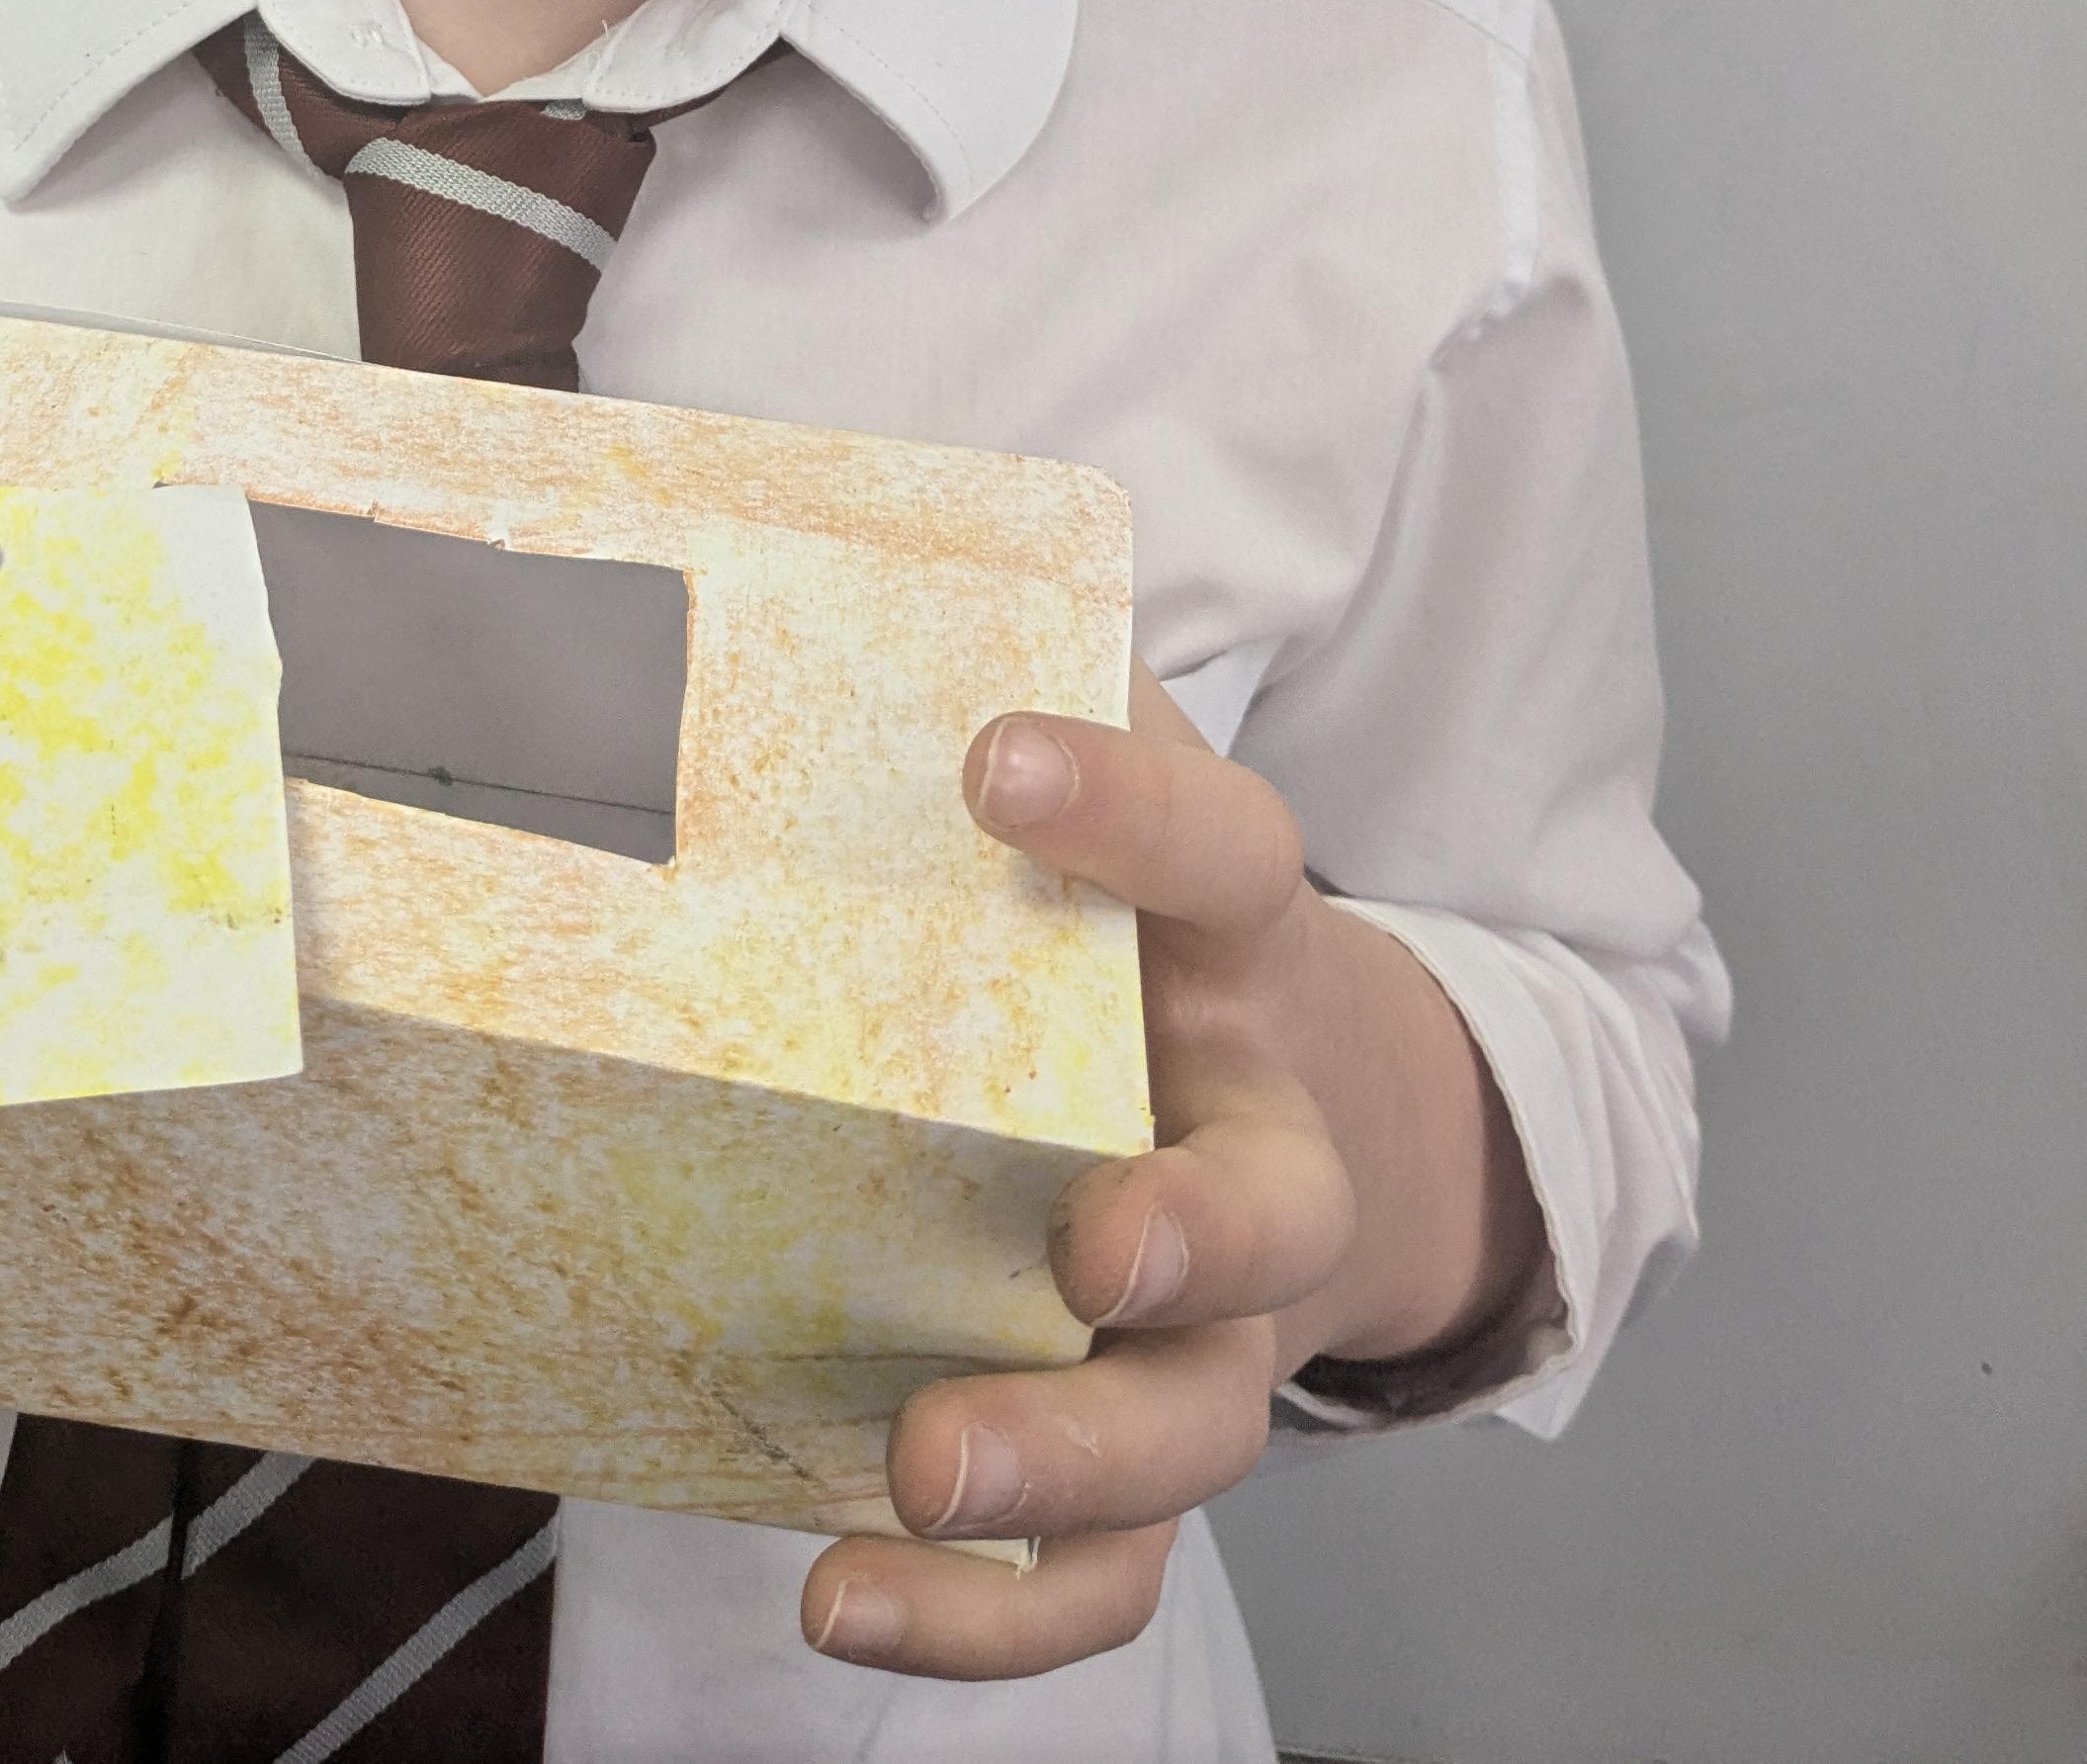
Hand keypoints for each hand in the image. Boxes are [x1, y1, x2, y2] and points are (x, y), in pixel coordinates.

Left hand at [800, 665, 1537, 1678]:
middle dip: (1193, 1225)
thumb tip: (811, 542)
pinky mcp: (1154, 1446)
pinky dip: (988, 1617)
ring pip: (1189, 1424)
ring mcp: (1218, 1320)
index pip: (1220, 846)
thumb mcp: (1124, 798)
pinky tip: (841, 1601)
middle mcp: (1256, 1140)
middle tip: (1096, 1227)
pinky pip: (1105, 1568)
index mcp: (1240, 948)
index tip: (998, 758)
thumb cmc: (1156, 935)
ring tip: (921, 1469)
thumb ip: (1023, 677)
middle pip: (1266, 1209)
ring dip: (1066, 1453)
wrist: (1348, 1119)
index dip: (1125, 796)